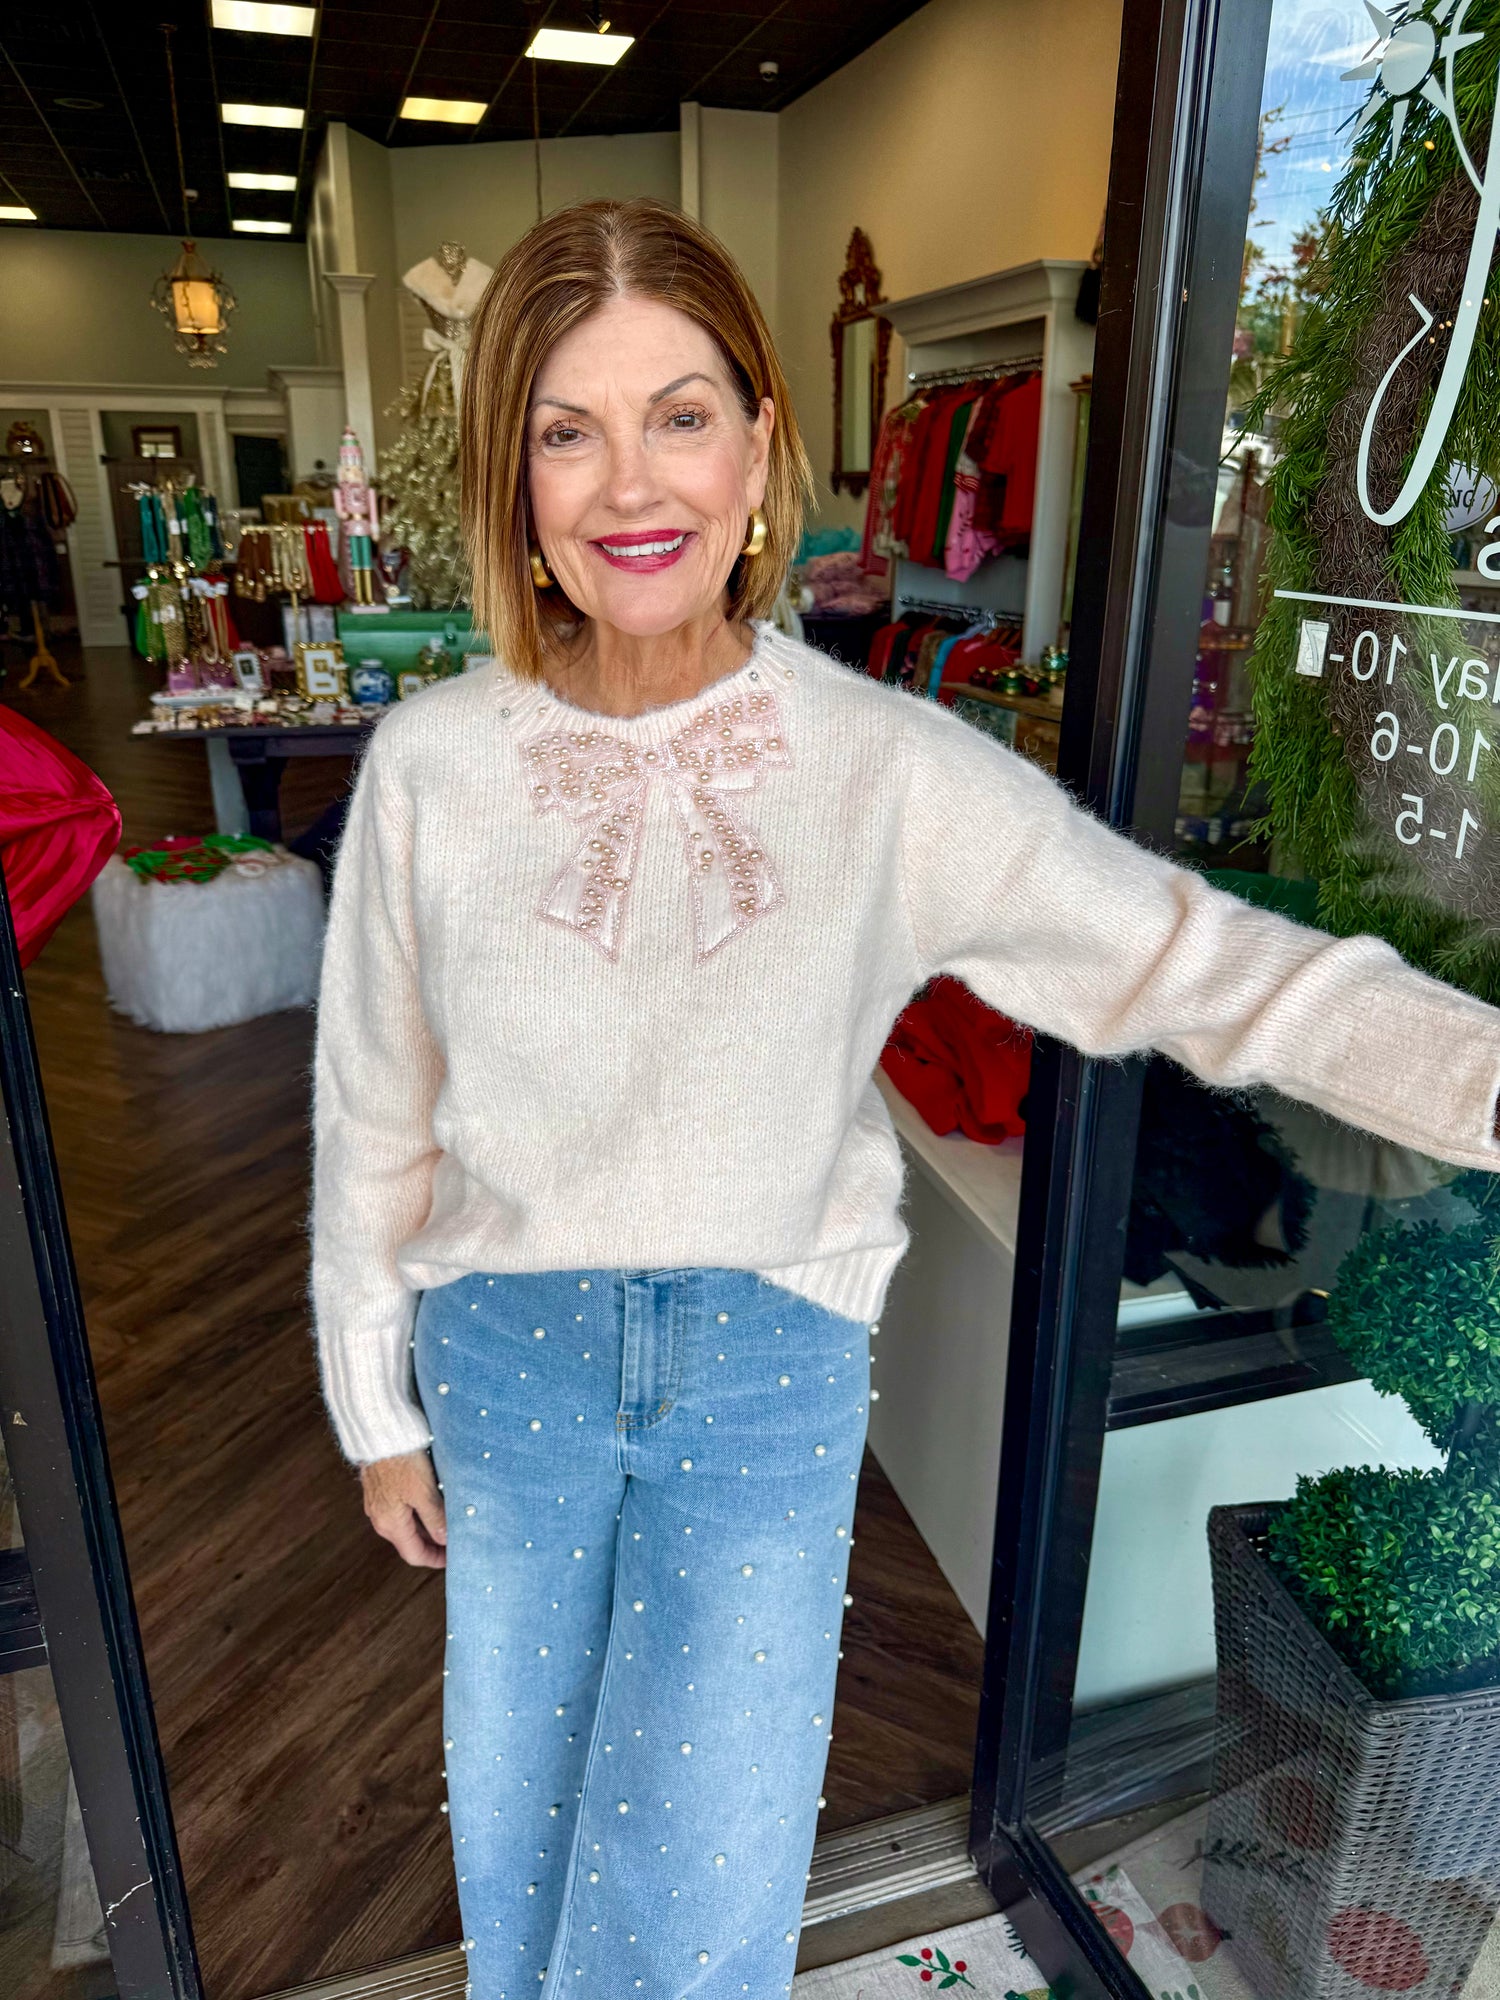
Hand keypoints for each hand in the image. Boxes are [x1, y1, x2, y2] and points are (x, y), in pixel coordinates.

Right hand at [360, 1449, 447, 1567]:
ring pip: (406, 1525)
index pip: (415, 1554)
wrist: (378, 1431)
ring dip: (426, 1528)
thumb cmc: (401, 1460)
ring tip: (447, 1521)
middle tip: (455, 1540)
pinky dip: (417, 1513)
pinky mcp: (379, 1489)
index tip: (454, 1557)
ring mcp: (378, 1504)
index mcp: (390, 1524)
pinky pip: (400, 1510)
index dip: (436, 1559)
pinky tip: (432, 1503)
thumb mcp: (424, 1492)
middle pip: (410, 1542)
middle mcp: (380, 1518)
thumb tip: (445, 1540)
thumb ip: (436, 1519)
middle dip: (432, 1544)